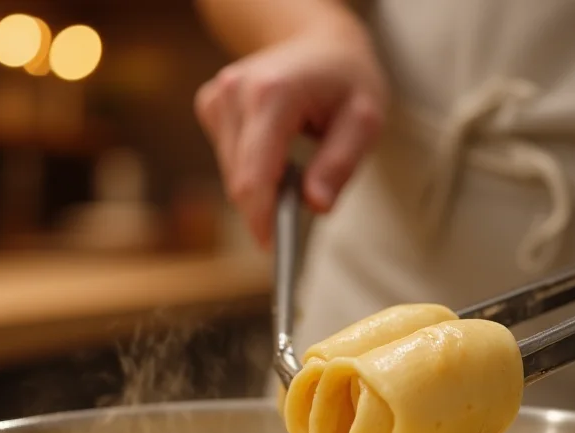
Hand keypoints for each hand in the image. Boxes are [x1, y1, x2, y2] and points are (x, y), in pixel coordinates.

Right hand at [195, 23, 387, 246]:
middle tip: (303, 206)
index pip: (254, 174)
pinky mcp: (210, 104)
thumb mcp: (364, 121)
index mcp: (273, 94)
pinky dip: (252, 169)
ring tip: (297, 166)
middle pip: (240, 179)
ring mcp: (218, 96)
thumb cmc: (346, 81)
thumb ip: (340, 164)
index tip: (273, 248)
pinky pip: (226, 159)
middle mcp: (235, 91)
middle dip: (267, 205)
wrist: (319, 43)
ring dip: (262, 186)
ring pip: (231, 173)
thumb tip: (317, 206)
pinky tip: (277, 151)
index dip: (261, 218)